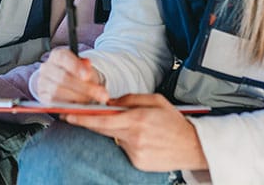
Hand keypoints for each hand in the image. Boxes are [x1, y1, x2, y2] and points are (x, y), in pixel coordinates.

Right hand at [35, 47, 108, 103]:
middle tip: (100, 95)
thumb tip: (87, 64)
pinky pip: (55, 103)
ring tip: (91, 101)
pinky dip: (69, 106)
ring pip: (58, 92)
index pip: (64, 57)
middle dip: (84, 88)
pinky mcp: (43, 97)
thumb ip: (86, 67)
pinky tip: (80, 107)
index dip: (76, 66)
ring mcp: (43, 83)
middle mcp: (47, 68)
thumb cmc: (77, 75)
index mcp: (57, 56)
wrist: (69, 85)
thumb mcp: (84, 68)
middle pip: (63, 77)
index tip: (88, 75)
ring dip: (78, 99)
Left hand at [65, 93, 207, 172]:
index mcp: (138, 119)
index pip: (103, 120)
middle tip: (76, 116)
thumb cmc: (174, 121)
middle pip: (103, 130)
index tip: (69, 115)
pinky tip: (144, 140)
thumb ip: (130, 99)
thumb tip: (109, 102)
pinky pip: (124, 149)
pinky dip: (128, 142)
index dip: (83, 118)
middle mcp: (135, 138)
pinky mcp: (138, 163)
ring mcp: (136, 153)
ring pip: (115, 139)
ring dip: (117, 132)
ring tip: (138, 128)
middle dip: (90, 122)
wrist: (194, 147)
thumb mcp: (155, 100)